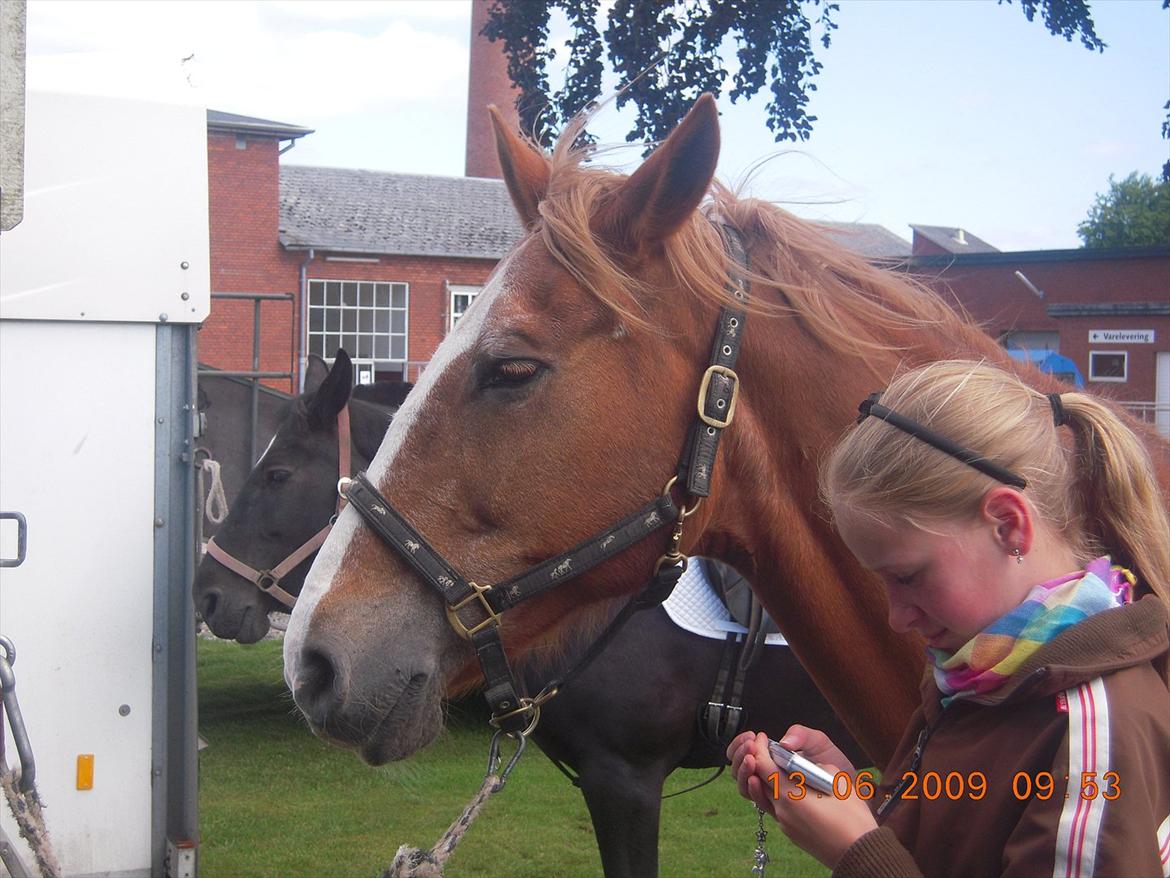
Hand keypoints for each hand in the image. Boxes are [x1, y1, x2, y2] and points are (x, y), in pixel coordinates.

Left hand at [727, 730, 876, 868]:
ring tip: (775, 767)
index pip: (763, 766)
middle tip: (767, 748)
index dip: (760, 749)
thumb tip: (810, 766)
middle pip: (760, 781)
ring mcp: (785, 825)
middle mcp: (781, 811)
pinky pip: (777, 809)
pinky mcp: (792, 834)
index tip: (763, 737)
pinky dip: (776, 795)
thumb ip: (818, 767)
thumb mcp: (838, 782)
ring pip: (766, 797)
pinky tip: (789, 788)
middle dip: (760, 762)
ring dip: (766, 780)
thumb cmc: (853, 818)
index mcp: (790, 795)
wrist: (860, 854)